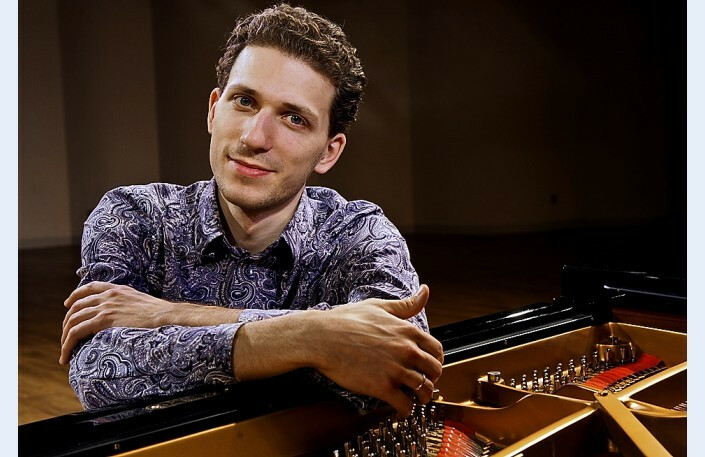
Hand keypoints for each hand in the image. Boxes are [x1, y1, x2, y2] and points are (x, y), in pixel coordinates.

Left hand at [60, 282, 239, 364]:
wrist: (167, 316)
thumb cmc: (160, 314)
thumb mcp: (141, 301)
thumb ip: (129, 304)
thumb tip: (127, 314)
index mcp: (117, 289)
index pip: (89, 288)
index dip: (75, 296)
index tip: (68, 305)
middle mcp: (108, 295)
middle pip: (76, 307)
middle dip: (67, 323)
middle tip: (66, 337)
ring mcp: (105, 306)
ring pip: (73, 321)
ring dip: (65, 338)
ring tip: (65, 352)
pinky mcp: (104, 320)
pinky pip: (77, 332)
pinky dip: (67, 344)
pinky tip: (67, 355)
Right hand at [232, 284, 443, 417]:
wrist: (322, 338)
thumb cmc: (346, 320)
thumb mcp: (379, 306)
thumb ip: (405, 304)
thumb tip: (425, 291)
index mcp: (408, 331)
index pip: (437, 350)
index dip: (436, 361)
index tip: (429, 367)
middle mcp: (406, 350)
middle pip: (434, 371)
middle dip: (432, 379)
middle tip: (423, 384)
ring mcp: (395, 370)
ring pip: (423, 390)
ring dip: (422, 397)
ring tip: (414, 400)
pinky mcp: (382, 387)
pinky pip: (404, 405)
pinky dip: (406, 410)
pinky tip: (400, 410)